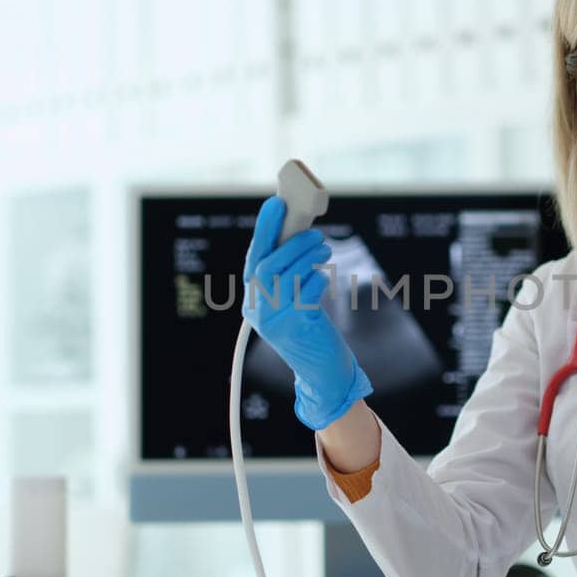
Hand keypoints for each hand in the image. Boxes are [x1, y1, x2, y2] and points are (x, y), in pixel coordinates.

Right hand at [243, 196, 371, 430]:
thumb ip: (290, 273)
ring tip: (324, 248)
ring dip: (308, 256)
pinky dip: (316, 278)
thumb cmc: (310, 330)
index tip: (275, 203)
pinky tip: (323, 276)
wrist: (321, 373)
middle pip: (267, 265)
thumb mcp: (293, 300)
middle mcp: (257, 311)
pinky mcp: (294, 328)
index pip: (254, 258)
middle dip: (292, 243)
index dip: (264, 230)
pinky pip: (304, 293)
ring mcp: (273, 321)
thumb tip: (299, 231)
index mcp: (252, 300)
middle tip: (315, 233)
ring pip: (286, 276)